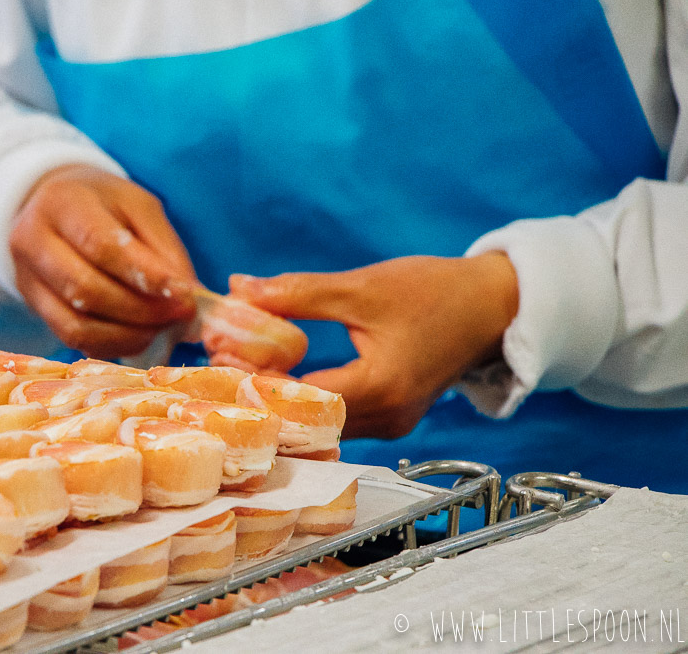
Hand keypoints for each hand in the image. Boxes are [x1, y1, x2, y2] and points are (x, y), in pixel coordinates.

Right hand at [9, 164, 196, 357]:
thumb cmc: (104, 205)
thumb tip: (188, 294)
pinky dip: (112, 345)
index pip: (100, 245)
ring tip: (162, 328)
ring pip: (76, 324)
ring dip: (128, 335)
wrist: (55, 209)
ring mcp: (27, 278)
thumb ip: (164, 247)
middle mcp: (33, 240)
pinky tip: (138, 336)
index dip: (145, 275)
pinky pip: (71, 339)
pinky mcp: (33, 307)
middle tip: (180, 314)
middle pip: (86, 289)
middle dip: (141, 310)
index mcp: (62, 202)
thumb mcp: (139, 207)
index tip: (185, 294)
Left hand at [227, 253, 518, 438]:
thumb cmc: (436, 292)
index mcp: (381, 388)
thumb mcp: (362, 287)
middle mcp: (387, 418)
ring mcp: (392, 424)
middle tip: (221, 367)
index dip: (255, 383)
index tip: (220, 360)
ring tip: (241, 370)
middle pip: (306, 422)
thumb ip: (297, 293)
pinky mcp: (391, 418)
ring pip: (320, 427)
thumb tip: (238, 288)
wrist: (494, 306)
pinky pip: (337, 420)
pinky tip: (278, 380)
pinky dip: (306, 403)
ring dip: (282, 402)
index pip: (299, 400)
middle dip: (261, 396)